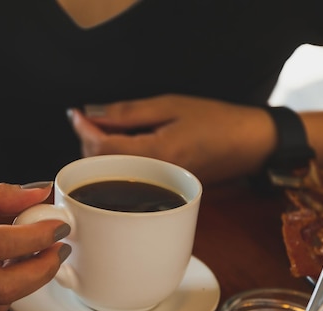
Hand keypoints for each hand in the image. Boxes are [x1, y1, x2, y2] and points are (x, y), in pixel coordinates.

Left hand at [68, 94, 275, 183]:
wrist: (247, 144)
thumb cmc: (215, 120)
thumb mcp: (171, 105)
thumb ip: (129, 112)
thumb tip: (93, 114)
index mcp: (157, 154)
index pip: (104, 147)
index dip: (84, 130)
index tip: (75, 114)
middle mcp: (155, 177)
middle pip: (103, 165)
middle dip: (89, 143)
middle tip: (88, 120)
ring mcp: (159, 189)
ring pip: (114, 175)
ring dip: (101, 155)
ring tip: (102, 130)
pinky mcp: (163, 191)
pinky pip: (129, 179)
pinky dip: (117, 163)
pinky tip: (119, 148)